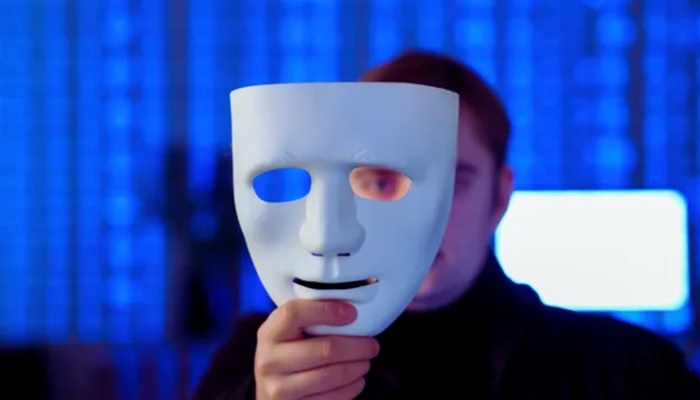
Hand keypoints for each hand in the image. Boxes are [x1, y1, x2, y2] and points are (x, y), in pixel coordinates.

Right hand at [254, 299, 379, 399]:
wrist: (269, 387)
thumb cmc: (287, 351)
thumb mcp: (289, 331)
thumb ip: (311, 316)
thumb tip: (351, 308)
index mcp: (270, 333)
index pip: (295, 313)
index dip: (326, 311)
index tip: (353, 313)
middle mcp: (270, 361)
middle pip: (325, 349)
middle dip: (357, 346)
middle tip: (372, 345)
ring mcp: (280, 388)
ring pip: (332, 375)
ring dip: (357, 367)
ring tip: (365, 362)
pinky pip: (333, 397)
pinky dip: (352, 387)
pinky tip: (357, 379)